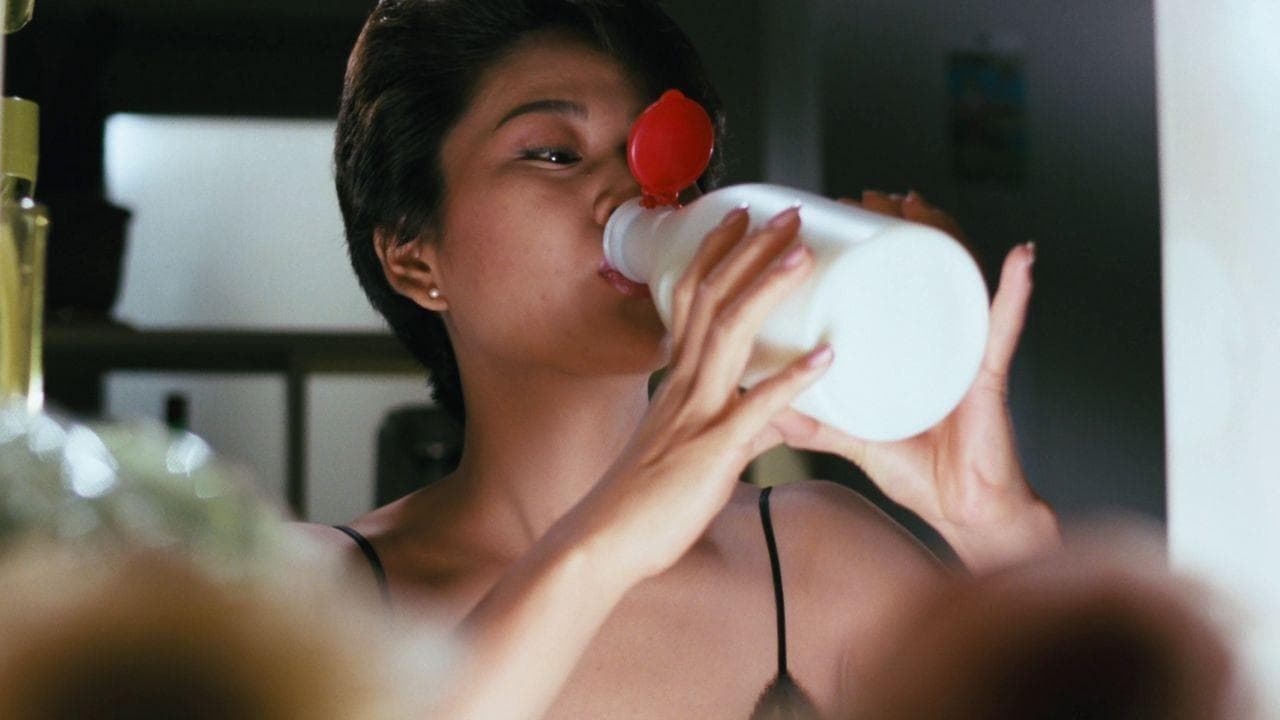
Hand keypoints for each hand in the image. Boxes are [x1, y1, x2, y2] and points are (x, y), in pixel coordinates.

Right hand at [568, 206, 833, 581]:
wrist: (606, 541)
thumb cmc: (645, 497)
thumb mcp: (692, 446)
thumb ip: (744, 427)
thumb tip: (787, 418)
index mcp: (675, 376)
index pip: (691, 294)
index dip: (717, 249)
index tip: (743, 215)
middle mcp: (683, 383)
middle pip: (713, 297)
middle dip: (750, 248)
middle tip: (788, 212)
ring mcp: (697, 412)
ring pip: (730, 334)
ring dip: (767, 289)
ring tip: (804, 254)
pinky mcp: (714, 450)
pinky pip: (757, 409)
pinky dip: (791, 380)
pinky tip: (827, 357)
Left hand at [771, 191, 1058, 569]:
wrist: (966, 515)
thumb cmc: (922, 474)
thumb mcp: (858, 440)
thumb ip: (819, 424)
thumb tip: (767, 407)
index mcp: (918, 347)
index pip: (903, 278)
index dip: (883, 238)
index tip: (850, 209)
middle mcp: (947, 339)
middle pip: (932, 263)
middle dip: (906, 221)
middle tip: (873, 197)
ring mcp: (969, 353)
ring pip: (964, 279)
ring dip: (945, 235)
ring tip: (918, 207)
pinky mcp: (987, 379)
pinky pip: (1003, 329)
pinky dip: (1014, 293)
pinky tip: (1019, 259)